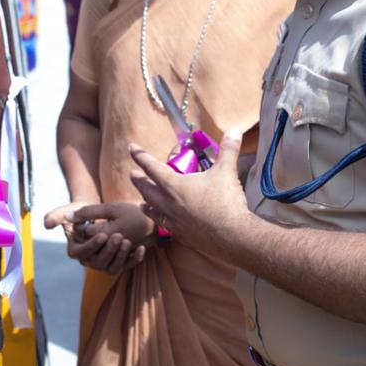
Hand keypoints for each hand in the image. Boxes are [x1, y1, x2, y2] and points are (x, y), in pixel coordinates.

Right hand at [43, 201, 147, 272]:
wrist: (105, 213)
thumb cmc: (88, 211)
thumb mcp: (76, 209)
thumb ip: (60, 214)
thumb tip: (47, 224)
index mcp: (76, 250)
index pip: (81, 253)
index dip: (92, 246)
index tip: (103, 235)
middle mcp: (90, 260)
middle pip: (98, 263)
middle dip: (108, 251)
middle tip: (118, 236)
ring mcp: (105, 263)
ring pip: (112, 268)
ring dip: (120, 256)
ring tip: (127, 241)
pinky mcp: (119, 262)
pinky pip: (127, 266)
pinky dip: (135, 260)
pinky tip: (142, 248)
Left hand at [129, 128, 252, 257]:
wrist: (231, 235)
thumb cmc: (225, 202)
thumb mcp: (226, 171)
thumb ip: (228, 149)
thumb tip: (234, 130)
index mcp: (175, 185)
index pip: (152, 167)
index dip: (140, 156)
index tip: (131, 148)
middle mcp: (168, 203)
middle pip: (146, 189)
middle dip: (138, 180)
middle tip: (132, 174)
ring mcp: (173, 220)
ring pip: (152, 210)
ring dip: (145, 202)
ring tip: (141, 201)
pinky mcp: (180, 234)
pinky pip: (163, 225)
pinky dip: (159, 220)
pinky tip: (162, 221)